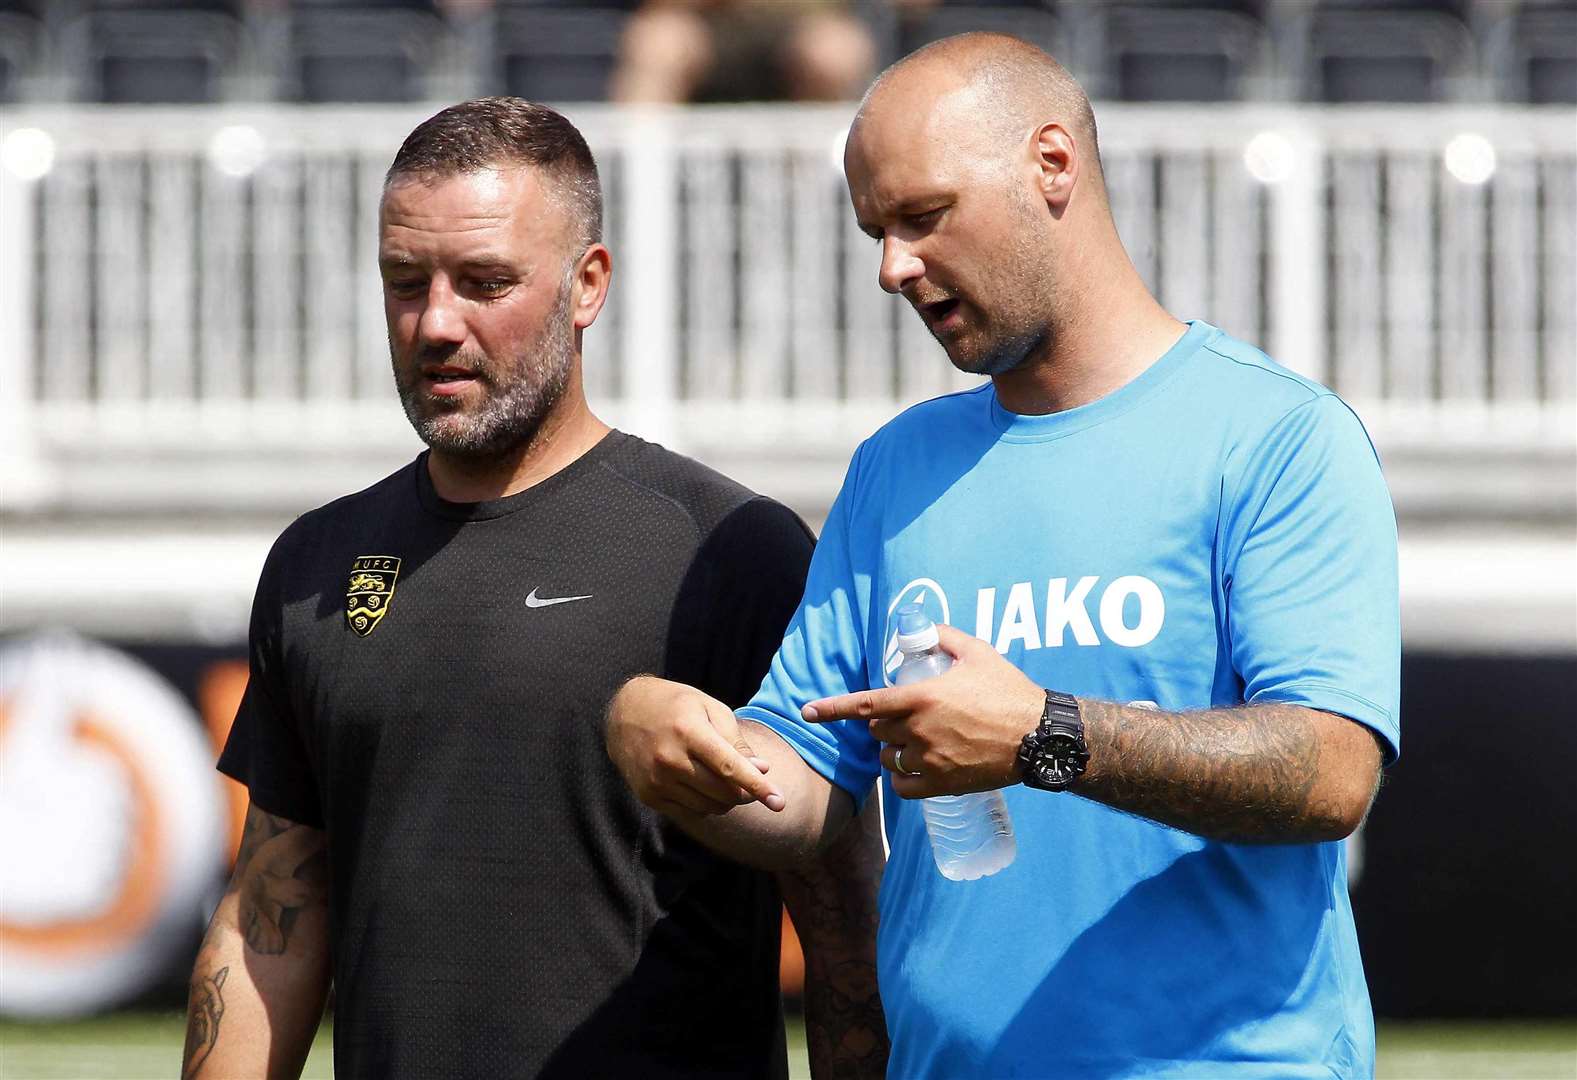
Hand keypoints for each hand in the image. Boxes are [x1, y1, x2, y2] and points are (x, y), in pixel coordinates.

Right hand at [605, 676, 785, 816]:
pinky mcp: (648, 795)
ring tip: (722, 777)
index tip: (779, 802)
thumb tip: (762, 770)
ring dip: (726, 799)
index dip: (758, 786)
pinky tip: (701, 784)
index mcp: (689, 732)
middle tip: (750, 781)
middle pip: (724, 792)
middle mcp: (670, 759)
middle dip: (745, 792)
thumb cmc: (677, 705)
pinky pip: (691, 812)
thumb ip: (736, 741)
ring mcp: (657, 780)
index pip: (730, 767)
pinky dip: (705, 804)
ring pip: (710, 807)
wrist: (624, 713)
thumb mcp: (710, 709)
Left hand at [801, 624, 1042, 798]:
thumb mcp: (978, 653)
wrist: (1039, 735)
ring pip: (888, 758)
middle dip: (885, 723)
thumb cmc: (1009, 691)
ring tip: (917, 742)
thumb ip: (945, 637)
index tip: (807, 711)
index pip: (865, 703)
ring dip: (893, 750)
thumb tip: (924, 628)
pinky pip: (903, 786)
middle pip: (877, 730)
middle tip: (909, 717)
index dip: (832, 708)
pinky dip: (903, 778)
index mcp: (921, 697)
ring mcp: (929, 760)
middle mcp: (919, 730)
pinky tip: (915, 769)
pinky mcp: (942, 784)